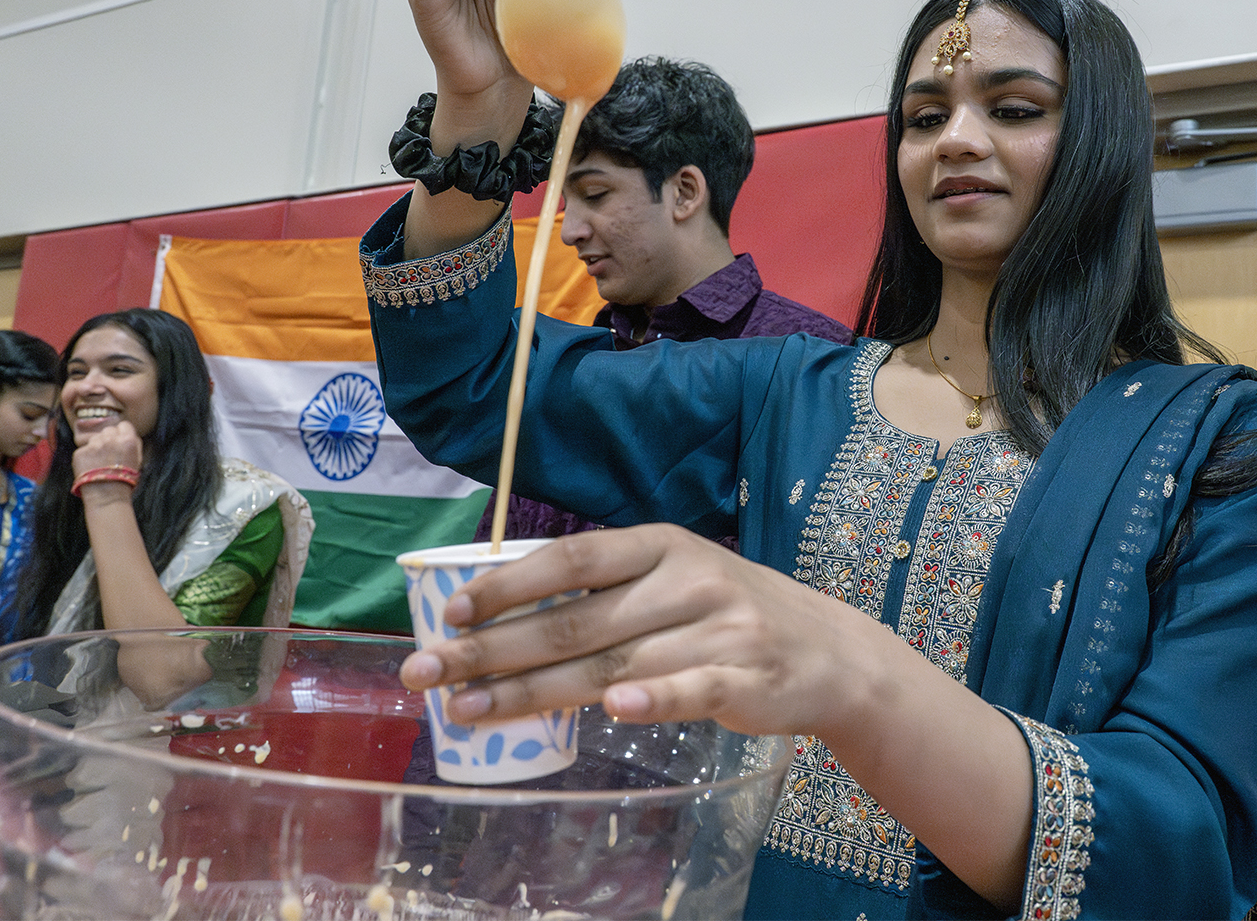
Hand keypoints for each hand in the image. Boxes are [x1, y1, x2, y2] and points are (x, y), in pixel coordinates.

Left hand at [72, 422, 142, 502]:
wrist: (106, 497)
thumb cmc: (125, 481)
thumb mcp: (138, 461)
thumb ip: (135, 444)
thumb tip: (129, 435)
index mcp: (127, 440)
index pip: (124, 425)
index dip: (123, 433)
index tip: (121, 440)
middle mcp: (110, 439)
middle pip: (109, 430)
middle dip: (109, 438)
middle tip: (110, 452)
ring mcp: (93, 445)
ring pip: (95, 438)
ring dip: (97, 446)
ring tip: (100, 462)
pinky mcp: (80, 452)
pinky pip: (84, 449)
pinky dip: (86, 457)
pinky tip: (91, 467)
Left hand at [398, 524, 896, 741]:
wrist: (829, 651)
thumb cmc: (725, 614)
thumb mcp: (671, 580)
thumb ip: (604, 593)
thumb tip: (500, 616)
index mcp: (662, 545)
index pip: (573, 559)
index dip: (509, 585)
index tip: (450, 612)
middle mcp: (688, 580)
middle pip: (577, 620)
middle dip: (492, 649)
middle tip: (427, 672)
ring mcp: (721, 629)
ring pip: (614, 663)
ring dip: (534, 691)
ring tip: (470, 710)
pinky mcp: (748, 680)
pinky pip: (692, 689)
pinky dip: (651, 699)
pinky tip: (608, 713)